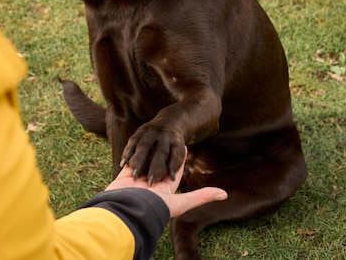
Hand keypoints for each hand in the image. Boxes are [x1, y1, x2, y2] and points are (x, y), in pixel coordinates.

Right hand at [105, 148, 227, 217]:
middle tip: (167, 138)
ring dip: (147, 151)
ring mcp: (138, 180)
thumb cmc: (156, 208)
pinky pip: (129, 162)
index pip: (175, 169)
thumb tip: (225, 195)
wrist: (130, 211)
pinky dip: (131, 155)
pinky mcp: (124, 177)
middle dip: (162, 152)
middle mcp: (152, 184)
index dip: (180, 158)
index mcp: (166, 188)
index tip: (185, 146)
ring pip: (144, 160)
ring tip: (151, 138)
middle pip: (158, 163)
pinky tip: (134, 145)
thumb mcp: (182, 203)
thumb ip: (202, 197)